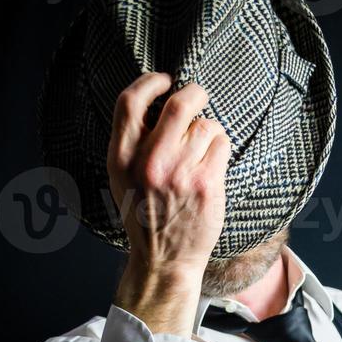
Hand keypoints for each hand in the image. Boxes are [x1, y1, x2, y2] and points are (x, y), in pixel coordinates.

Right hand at [106, 72, 231, 334]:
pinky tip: (212, 162)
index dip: (149, 82)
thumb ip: (131, 144)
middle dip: (193, 93)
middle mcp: (149, 164)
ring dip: (208, 129)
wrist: (165, 261)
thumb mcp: (121, 180)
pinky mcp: (206, 184)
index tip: (164, 80)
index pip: (130, 103)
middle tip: (198, 96)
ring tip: (203, 147)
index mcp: (121, 159)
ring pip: (205, 125)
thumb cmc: (145, 217)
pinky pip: (221, 144)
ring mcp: (180, 174)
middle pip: (177, 105)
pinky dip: (220, 146)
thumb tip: (155, 102)